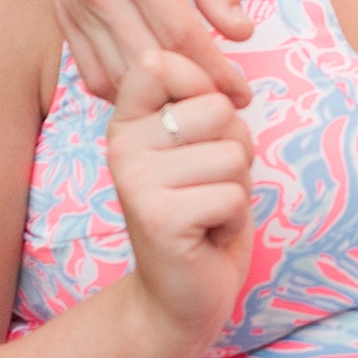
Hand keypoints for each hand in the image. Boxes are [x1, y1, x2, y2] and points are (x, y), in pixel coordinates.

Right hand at [20, 0, 255, 105]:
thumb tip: (239, 31)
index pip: (183, 40)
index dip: (217, 73)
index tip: (242, 93)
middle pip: (151, 66)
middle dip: (192, 94)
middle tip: (224, 108)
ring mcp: (75, 4)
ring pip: (116, 76)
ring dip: (155, 99)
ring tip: (190, 103)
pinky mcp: (61, 10)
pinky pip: (87, 68)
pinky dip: (118, 89)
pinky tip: (146, 88)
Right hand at [106, 52, 255, 352]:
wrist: (178, 296)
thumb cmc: (200, 213)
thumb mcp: (196, 147)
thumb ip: (200, 105)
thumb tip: (226, 83)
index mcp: (126, 121)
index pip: (162, 61)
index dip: (205, 88)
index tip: (201, 132)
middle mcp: (122, 145)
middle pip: (218, 109)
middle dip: (235, 150)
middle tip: (207, 185)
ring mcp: (136, 182)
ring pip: (233, 154)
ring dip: (236, 189)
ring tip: (206, 211)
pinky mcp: (160, 218)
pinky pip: (233, 196)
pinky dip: (234, 220)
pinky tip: (206, 236)